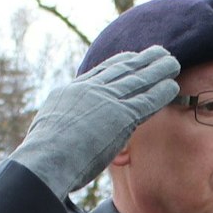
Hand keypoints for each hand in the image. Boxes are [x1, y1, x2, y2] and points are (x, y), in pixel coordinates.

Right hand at [10, 47, 181, 199]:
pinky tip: (172, 86)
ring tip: (172, 61)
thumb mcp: (45, 136)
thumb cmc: (40, 159)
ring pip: (137, 80)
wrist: (45, 160)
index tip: (131, 56)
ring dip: (157, 70)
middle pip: (121, 70)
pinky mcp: (121, 117)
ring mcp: (105, 101)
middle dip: (141, 60)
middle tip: (157, 52)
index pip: (99, 74)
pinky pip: (147, 100)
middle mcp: (88, 90)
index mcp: (69, 93)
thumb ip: (58, 130)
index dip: (118, 64)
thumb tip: (50, 140)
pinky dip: (161, 92)